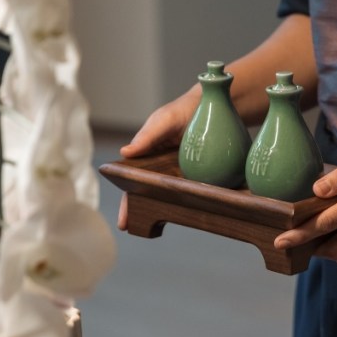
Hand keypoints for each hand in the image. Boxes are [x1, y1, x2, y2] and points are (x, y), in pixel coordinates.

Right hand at [117, 88, 199, 229]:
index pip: (133, 185)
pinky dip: (193, 206)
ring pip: (172, 199)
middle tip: (133, 230)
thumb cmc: (181, 111)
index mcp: (147, 161)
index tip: (123, 223)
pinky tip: (195, 217)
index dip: (128, 204)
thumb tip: (124, 152)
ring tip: (159, 230)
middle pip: (149, 196)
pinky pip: (195, 194)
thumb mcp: (163, 120)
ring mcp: (181, 177)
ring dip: (167, 213)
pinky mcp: (200, 177)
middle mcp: (162, 172)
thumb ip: (147, 136)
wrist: (212, 105)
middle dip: (140, 214)